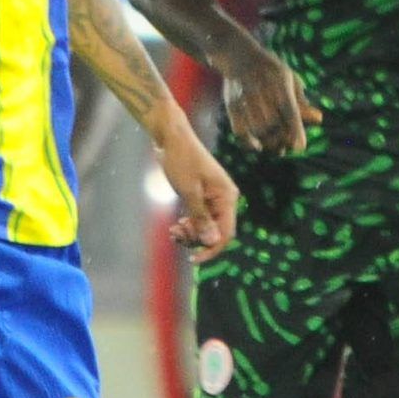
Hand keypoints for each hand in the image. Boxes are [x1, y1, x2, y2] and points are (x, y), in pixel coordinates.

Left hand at [155, 117, 239, 264]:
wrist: (171, 138)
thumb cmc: (181, 160)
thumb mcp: (189, 192)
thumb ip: (201, 218)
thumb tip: (213, 242)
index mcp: (227, 197)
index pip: (226, 233)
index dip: (212, 249)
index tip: (194, 259)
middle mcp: (224, 199)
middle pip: (215, 232)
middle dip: (196, 239)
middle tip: (175, 236)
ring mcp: (212, 198)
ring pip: (206, 227)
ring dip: (190, 234)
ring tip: (173, 232)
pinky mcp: (201, 197)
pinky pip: (199, 219)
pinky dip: (188, 226)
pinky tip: (175, 228)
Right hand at [221, 45, 320, 154]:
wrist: (239, 55)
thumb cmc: (271, 69)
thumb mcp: (290, 78)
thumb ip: (301, 99)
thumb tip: (318, 119)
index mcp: (280, 83)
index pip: (289, 111)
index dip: (295, 130)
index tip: (300, 147)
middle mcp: (262, 91)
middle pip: (273, 125)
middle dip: (282, 140)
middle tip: (286, 146)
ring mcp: (245, 98)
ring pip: (257, 130)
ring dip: (268, 143)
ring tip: (275, 147)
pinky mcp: (232, 105)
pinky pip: (240, 130)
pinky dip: (249, 143)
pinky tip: (258, 146)